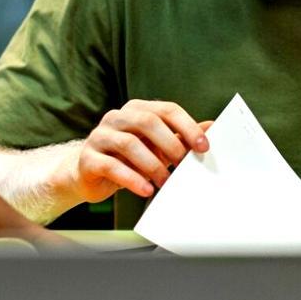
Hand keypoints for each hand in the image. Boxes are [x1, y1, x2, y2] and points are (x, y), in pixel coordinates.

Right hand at [52, 100, 210, 203]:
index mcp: (136, 109)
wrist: (89, 173)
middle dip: (170, 144)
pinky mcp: (89, 158)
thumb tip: (212, 126)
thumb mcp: (156, 146)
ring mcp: (100, 136)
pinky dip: (132, 179)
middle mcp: (116, 117)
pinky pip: (111, 166)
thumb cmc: (128, 158)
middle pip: (147, 122)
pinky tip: (146, 190)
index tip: (203, 147)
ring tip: (165, 182)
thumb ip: (180, 136)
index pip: (166, 110)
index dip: (187, 126)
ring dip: (152, 165)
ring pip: (129, 143)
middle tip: (183, 165)